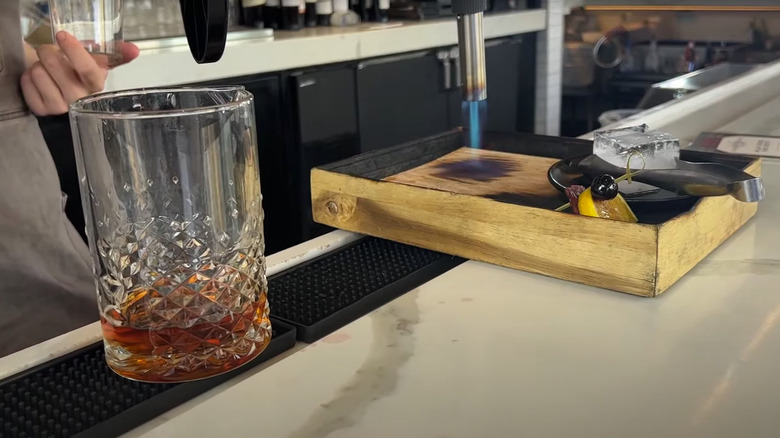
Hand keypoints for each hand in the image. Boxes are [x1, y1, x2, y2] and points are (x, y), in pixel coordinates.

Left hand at [20, 31, 139, 115]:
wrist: (68, 103)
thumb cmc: (83, 80)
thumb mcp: (99, 67)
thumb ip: (117, 55)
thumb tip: (134, 49)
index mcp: (96, 87)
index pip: (87, 69)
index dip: (74, 51)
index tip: (63, 36)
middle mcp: (79, 100)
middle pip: (55, 66)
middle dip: (47, 52)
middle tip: (49, 51)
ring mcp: (59, 107)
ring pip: (38, 72)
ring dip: (38, 65)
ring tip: (47, 70)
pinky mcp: (41, 111)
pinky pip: (26, 83)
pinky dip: (29, 77)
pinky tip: (39, 80)